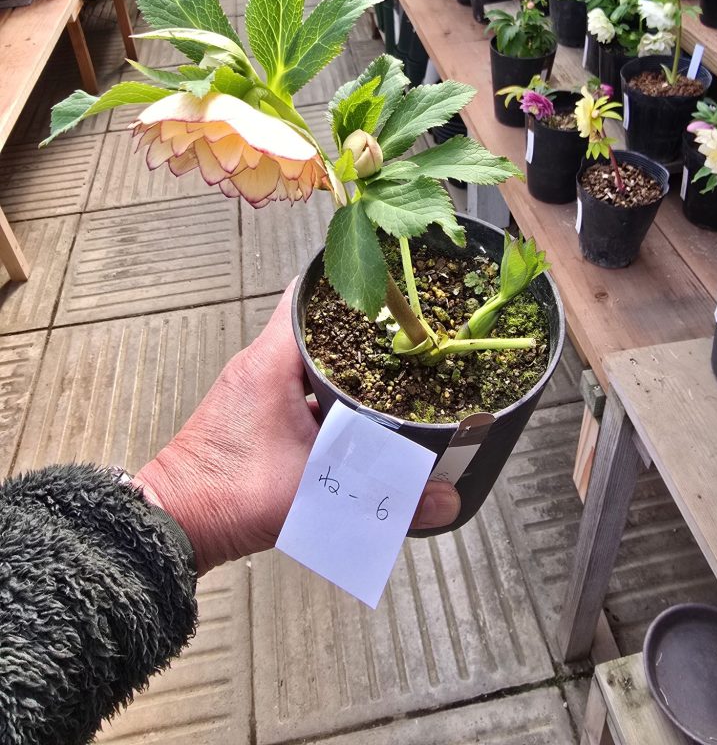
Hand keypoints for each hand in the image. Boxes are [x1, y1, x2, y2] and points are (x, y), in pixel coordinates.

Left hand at [135, 282, 460, 574]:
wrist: (175, 524)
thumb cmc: (229, 494)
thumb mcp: (316, 492)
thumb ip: (386, 498)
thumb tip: (448, 501)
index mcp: (272, 359)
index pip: (310, 294)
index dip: (351, 284)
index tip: (392, 284)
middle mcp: (263, 363)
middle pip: (320, 325)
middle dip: (364, 328)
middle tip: (411, 328)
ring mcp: (259, 387)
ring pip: (313, 358)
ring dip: (348, 363)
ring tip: (398, 364)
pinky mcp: (258, 412)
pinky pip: (302, 386)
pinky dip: (330, 392)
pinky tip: (363, 411)